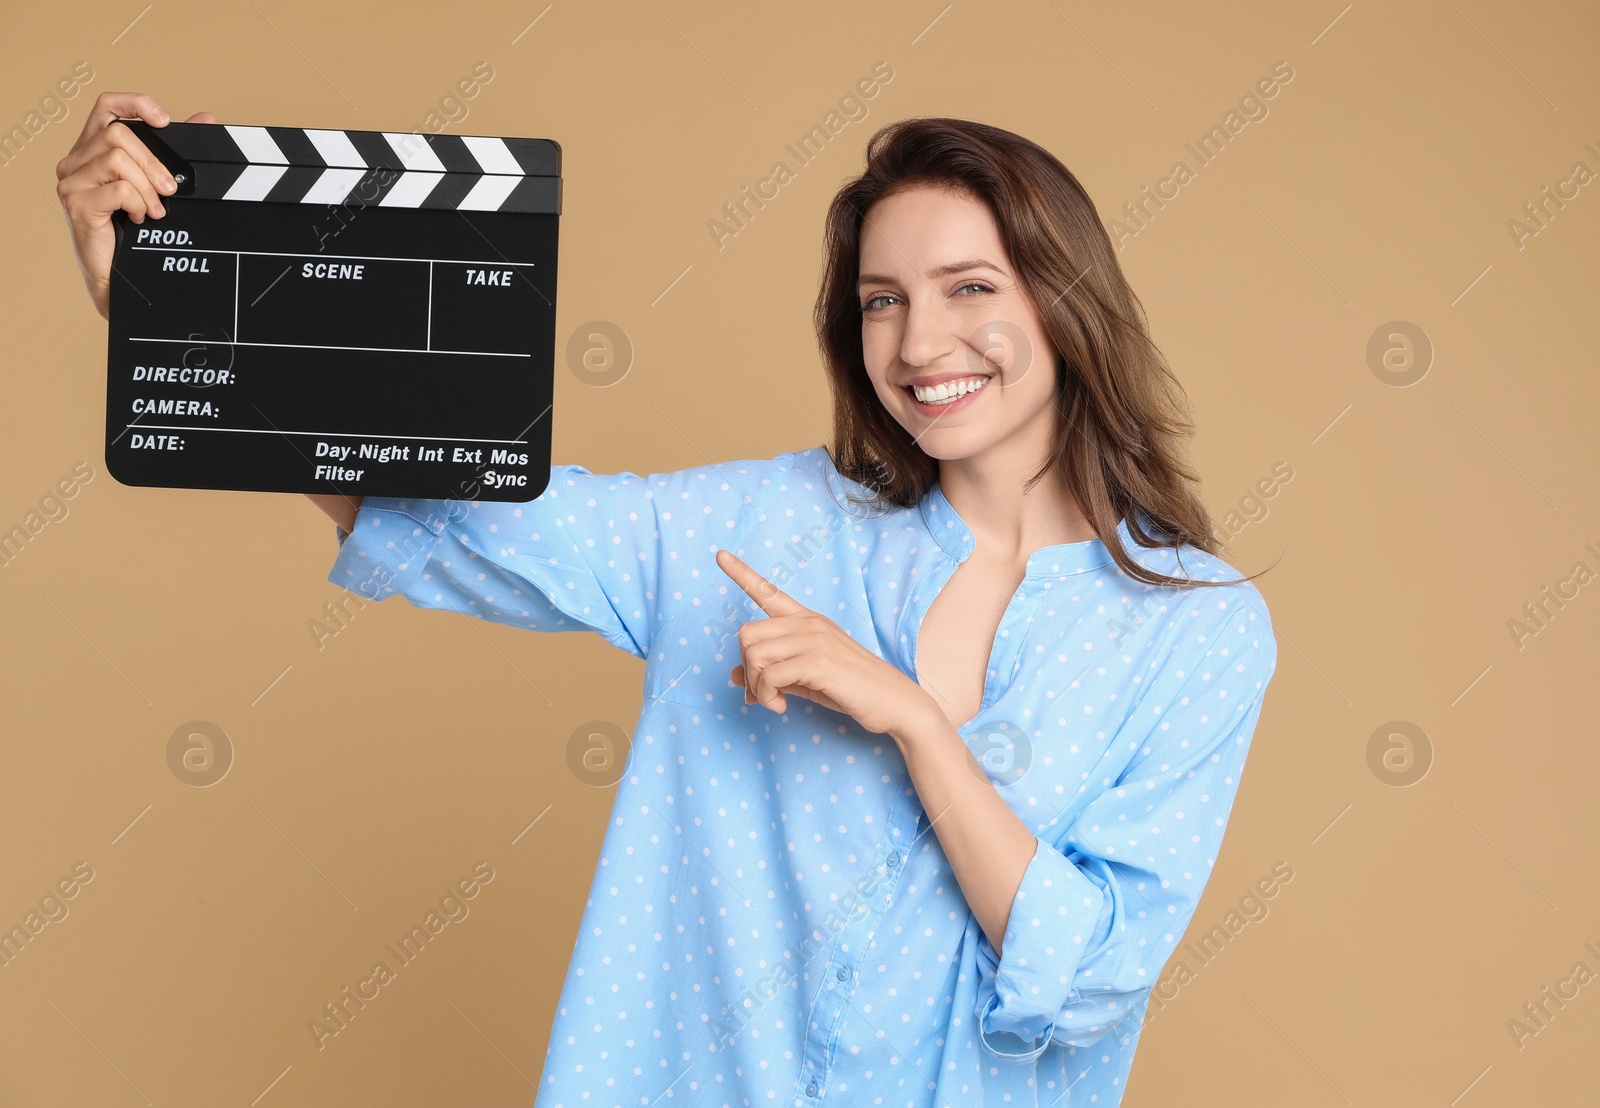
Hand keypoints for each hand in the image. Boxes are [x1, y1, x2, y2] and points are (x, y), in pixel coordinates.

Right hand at [55, 92, 215, 319]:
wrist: (126, 279)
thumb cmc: (140, 233)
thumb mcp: (161, 185)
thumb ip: (176, 151)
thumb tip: (206, 118)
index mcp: (94, 150)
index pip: (106, 106)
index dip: (135, 103)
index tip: (165, 121)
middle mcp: (76, 161)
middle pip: (118, 133)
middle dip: (154, 162)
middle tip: (171, 191)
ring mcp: (72, 182)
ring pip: (117, 158)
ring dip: (147, 186)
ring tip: (154, 210)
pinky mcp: (77, 204)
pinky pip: (117, 188)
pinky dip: (138, 202)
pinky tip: (140, 219)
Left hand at [714, 548, 935, 736]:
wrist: (893, 702)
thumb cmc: (850, 688)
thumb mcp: (804, 678)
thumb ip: (772, 672)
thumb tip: (735, 676)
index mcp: (807, 620)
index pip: (769, 591)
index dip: (741, 573)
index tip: (720, 555)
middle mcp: (809, 623)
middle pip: (747, 634)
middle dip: (746, 668)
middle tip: (759, 691)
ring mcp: (814, 639)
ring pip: (754, 655)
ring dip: (756, 686)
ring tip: (772, 700)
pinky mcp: (818, 661)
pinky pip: (769, 675)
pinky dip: (767, 695)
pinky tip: (780, 706)